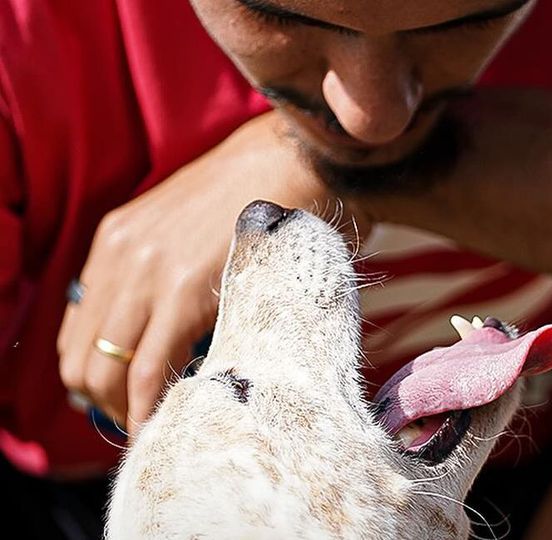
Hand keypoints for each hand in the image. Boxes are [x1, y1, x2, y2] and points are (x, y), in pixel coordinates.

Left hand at [57, 111, 365, 435]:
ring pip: (103, 372)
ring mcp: (146, 272)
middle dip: (105, 403)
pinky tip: (167, 423)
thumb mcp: (189, 227)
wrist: (297, 156)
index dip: (98, 374)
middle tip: (146, 421)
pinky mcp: (183, 290)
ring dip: (125, 411)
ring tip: (160, 426)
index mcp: (116, 241)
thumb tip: (171, 328)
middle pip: (80, 359)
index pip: (78, 330)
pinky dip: (150, 408)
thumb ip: (166, 269)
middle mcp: (118, 256)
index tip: (129, 398)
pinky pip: (148, 369)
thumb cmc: (260, 197)